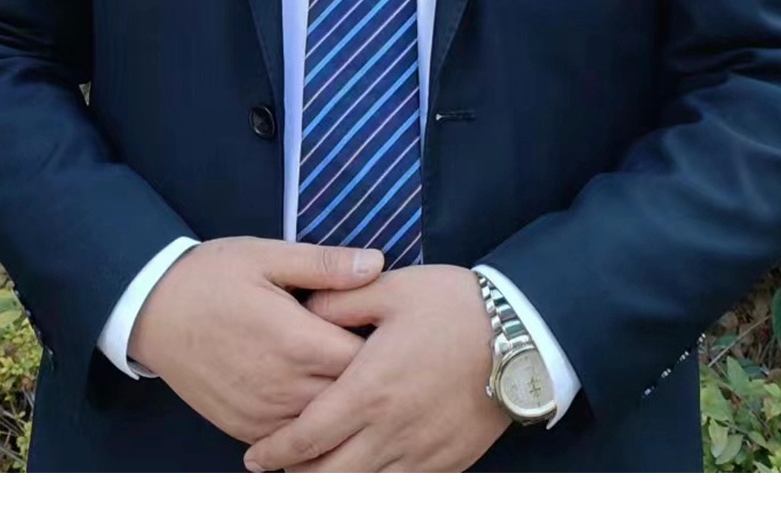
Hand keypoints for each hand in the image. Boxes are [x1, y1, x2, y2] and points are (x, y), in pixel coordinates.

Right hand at [132, 238, 381, 443]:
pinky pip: (293, 439)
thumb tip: (377, 263)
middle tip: (373, 355)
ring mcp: (263, 414)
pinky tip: (312, 397)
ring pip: (325, 425)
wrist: (149, 310)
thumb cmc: (210, 277)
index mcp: (297, 341)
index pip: (368, 360)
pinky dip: (309, 424)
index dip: (383, 347)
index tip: (383, 330)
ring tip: (344, 377)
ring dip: (339, 404)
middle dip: (367, 378)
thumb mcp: (266, 256)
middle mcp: (284, 387)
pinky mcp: (245, 428)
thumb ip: (325, 264)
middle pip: (352, 397)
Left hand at [245, 264, 508, 471]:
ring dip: (332, 487)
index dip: (274, 453)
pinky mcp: (448, 463)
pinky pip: (402, 490)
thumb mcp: (393, 289)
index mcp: (369, 390)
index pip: (306, 438)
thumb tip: (304, 308)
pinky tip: (364, 477)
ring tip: (315, 476)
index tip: (255, 456)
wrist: (525, 334)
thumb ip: (339, 300)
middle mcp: (391, 431)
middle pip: (327, 478)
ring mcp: (422, 453)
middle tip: (278, 471)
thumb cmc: (457, 307)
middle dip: (296, 479)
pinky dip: (375, 489)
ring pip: (362, 491)